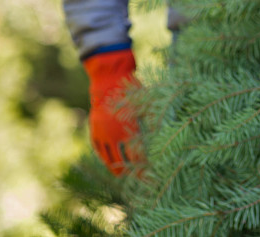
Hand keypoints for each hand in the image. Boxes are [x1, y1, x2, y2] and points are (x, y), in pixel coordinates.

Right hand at [83, 48, 143, 174]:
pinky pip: (97, 148)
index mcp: (129, 128)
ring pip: (108, 157)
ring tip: (122, 174)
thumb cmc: (134, 91)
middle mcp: (114, 134)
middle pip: (123, 160)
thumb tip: (164, 136)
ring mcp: (102, 133)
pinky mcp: (94, 129)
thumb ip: (153, 122)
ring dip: (116, 167)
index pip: (137, 155)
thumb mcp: (146, 106)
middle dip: (132, 171)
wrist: (110, 81)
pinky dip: (103, 157)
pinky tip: (108, 162)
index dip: (143, 166)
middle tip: (139, 178)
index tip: (150, 174)